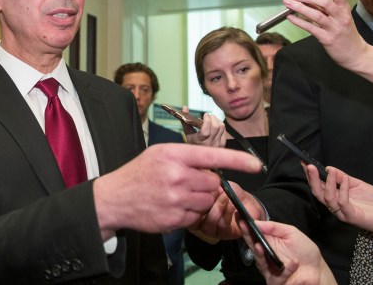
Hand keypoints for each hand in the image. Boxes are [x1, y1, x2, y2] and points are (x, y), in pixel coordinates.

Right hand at [93, 143, 260, 238]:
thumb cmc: (139, 173)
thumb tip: (213, 166)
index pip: (213, 155)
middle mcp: (177, 176)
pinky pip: (197, 216)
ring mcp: (176, 199)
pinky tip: (172, 206)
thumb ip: (187, 157)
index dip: (238, 160)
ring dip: (200, 199)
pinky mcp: (174, 219)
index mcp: (174, 155)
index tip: (256, 165)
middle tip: (187, 182)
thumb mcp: (159, 153)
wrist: (115, 198)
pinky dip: (190, 213)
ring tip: (178, 195)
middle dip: (206, 183)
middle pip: (213, 182)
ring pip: (208, 201)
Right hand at [183, 108, 226, 147]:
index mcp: (199, 141)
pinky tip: (215, 125)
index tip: (205, 114)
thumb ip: (185, 120)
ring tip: (212, 119)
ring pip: (222, 127)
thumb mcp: (187, 132)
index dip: (207, 121)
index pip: (206, 131)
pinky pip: (224, 131)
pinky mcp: (223, 144)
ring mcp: (217, 144)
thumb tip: (184, 107)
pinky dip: (220, 125)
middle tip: (209, 115)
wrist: (200, 156)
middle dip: (213, 117)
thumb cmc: (192, 142)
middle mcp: (209, 144)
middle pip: (216, 126)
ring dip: (217, 120)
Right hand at [239, 219, 335, 284]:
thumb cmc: (304, 250)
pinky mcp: (276, 281)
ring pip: (259, 262)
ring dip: (259, 254)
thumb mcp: (291, 233)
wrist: (317, 270)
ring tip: (259, 245)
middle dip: (248, 237)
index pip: (254, 234)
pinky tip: (295, 262)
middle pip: (253, 246)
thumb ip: (274, 227)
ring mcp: (270, 268)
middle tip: (244, 229)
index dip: (246, 227)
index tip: (240, 219)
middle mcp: (266, 255)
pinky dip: (288, 269)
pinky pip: (278, 276)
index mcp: (268, 242)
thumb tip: (256, 222)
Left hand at [282, 0, 367, 68]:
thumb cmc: (346, 34)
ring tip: (287, 3)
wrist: (356, 54)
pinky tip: (290, 17)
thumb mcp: (340, 17)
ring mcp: (334, 28)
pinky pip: (310, 28)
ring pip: (315, 14)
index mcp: (345, 9)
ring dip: (299, 7)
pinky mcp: (327, 39)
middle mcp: (341, 17)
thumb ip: (326, 8)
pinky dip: (298, 21)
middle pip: (324, 2)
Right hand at [303, 164, 372, 236]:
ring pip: (327, 198)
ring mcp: (342, 212)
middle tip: (310, 167)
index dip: (311, 175)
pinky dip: (343, 189)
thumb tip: (329, 168)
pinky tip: (346, 180)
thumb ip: (343, 178)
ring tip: (330, 171)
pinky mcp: (351, 216)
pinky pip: (343, 202)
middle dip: (312, 179)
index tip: (305, 163)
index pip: (319, 186)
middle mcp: (335, 205)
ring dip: (328, 183)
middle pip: (318, 193)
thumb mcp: (357, 184)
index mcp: (335, 197)